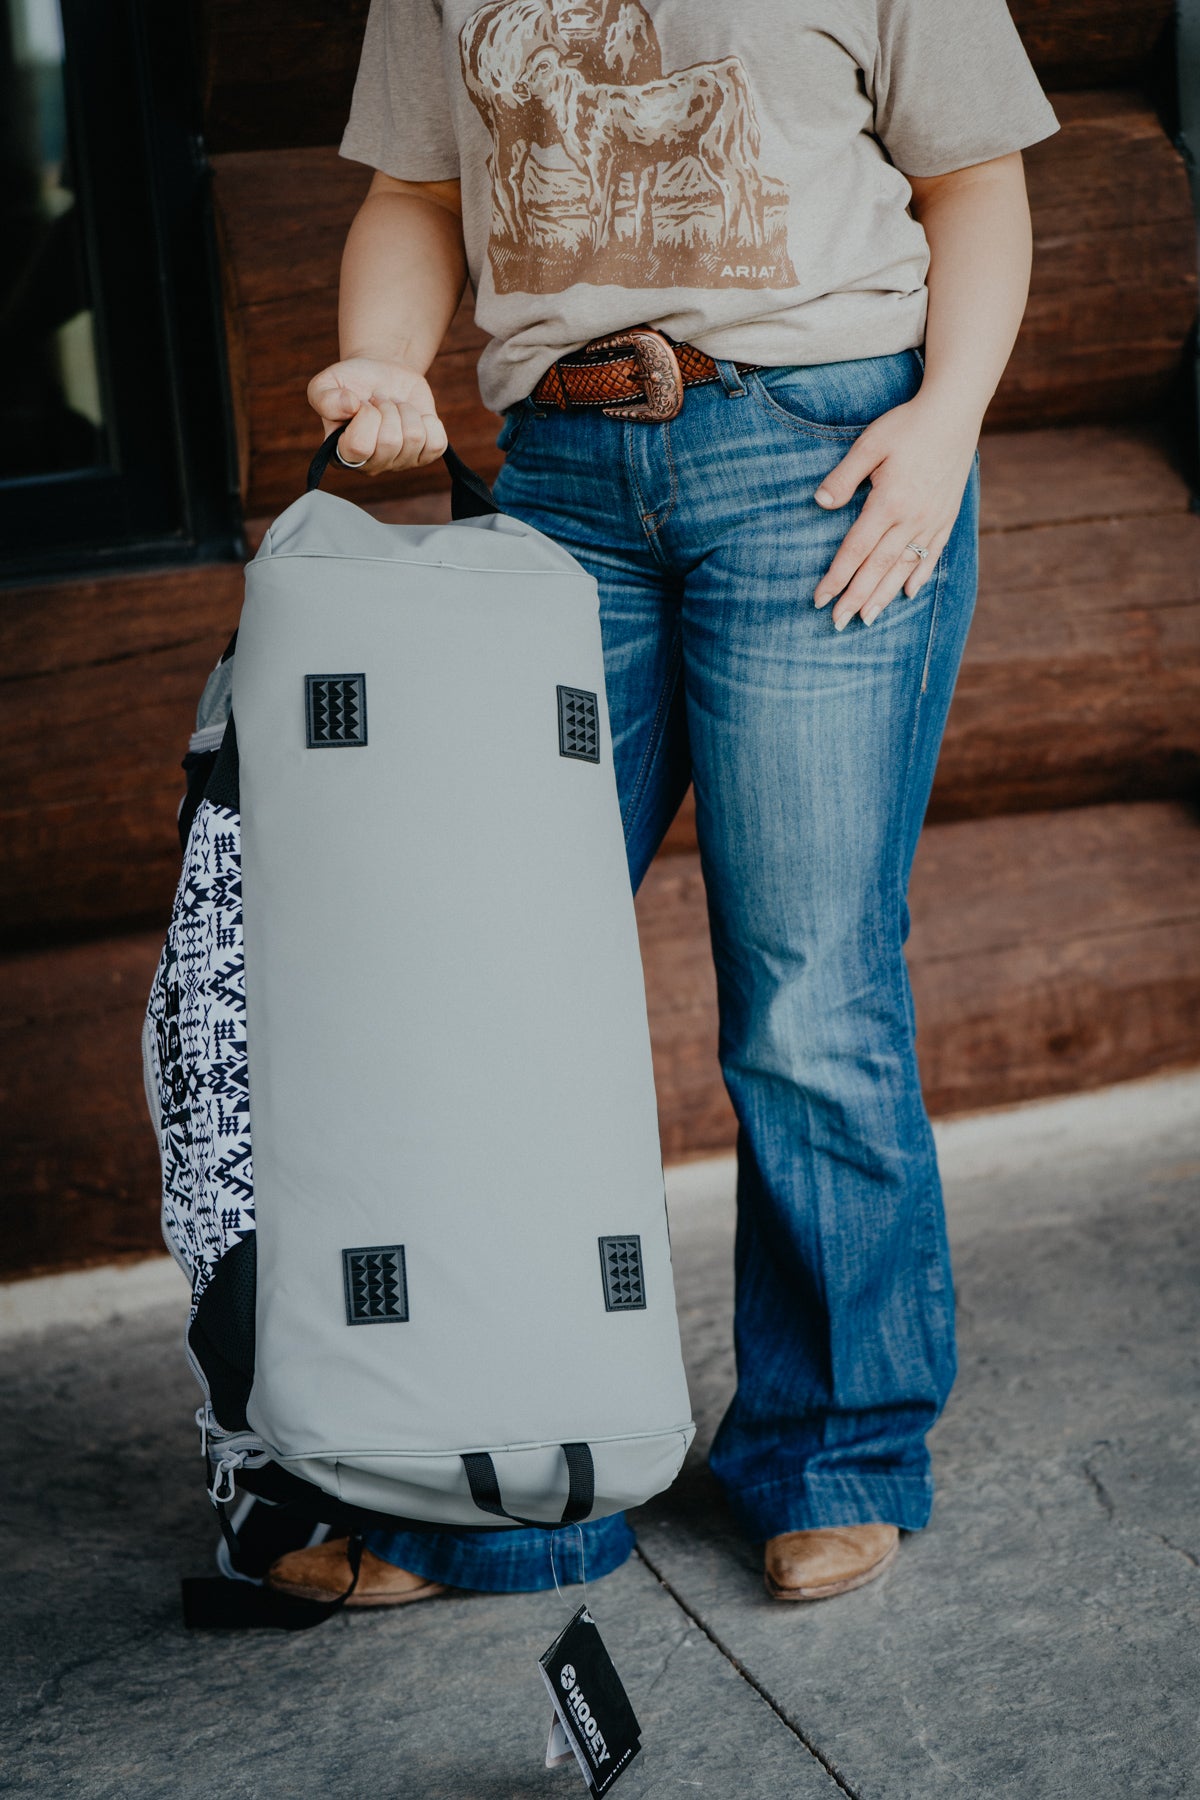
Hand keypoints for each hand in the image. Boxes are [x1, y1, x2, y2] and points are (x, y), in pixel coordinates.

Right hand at [307, 355, 447, 473]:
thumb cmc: (352, 382)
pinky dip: (429, 421)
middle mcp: (371, 466)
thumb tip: (350, 406)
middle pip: (390, 443)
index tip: (362, 403)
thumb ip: (323, 397)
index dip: (366, 416)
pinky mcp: (425, 455)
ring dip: (406, 411)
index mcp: (342, 455)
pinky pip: (437, 444)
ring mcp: (400, 464)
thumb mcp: (326, 383)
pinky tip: (415, 417)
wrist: (382, 376)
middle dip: (388, 409)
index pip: (360, 446)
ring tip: (395, 407)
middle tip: (381, 402)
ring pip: (415, 439)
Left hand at [811, 394, 979, 628]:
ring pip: (904, 567)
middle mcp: (912, 518)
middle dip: (856, 598)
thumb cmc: (907, 425)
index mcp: (889, 502)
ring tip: (867, 619)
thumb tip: (821, 503)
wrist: (954, 412)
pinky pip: (931, 554)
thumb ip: (844, 477)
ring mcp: (932, 520)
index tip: (820, 599)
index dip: (837, 577)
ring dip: (883, 596)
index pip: (856, 550)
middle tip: (838, 624)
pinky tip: (907, 594)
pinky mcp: (947, 516)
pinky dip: (919, 576)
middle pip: (877, 567)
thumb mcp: (869, 444)